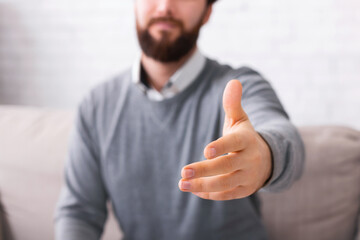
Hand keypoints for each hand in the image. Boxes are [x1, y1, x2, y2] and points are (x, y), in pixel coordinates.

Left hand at [178, 80, 271, 199]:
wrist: (266, 161)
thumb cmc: (245, 138)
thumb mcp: (240, 120)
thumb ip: (233, 103)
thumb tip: (233, 81)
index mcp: (247, 140)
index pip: (234, 144)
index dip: (221, 147)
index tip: (206, 151)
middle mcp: (249, 160)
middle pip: (226, 167)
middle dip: (204, 170)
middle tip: (184, 170)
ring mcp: (247, 177)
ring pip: (224, 184)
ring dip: (202, 185)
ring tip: (181, 184)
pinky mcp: (243, 190)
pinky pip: (225, 194)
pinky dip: (208, 193)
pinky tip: (192, 189)